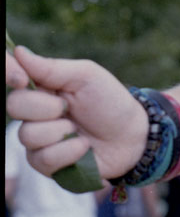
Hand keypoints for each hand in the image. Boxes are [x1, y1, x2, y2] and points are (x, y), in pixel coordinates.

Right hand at [5, 45, 146, 180]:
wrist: (132, 136)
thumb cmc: (110, 102)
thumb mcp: (87, 77)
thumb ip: (52, 68)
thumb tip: (18, 51)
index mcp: (42, 87)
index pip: (12, 77)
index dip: (9, 73)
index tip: (22, 79)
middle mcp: (34, 113)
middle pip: (14, 106)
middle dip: (45, 107)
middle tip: (68, 107)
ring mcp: (37, 140)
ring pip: (28, 135)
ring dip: (61, 131)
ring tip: (79, 129)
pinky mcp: (46, 164)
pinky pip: (43, 159)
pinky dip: (69, 151)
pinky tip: (83, 147)